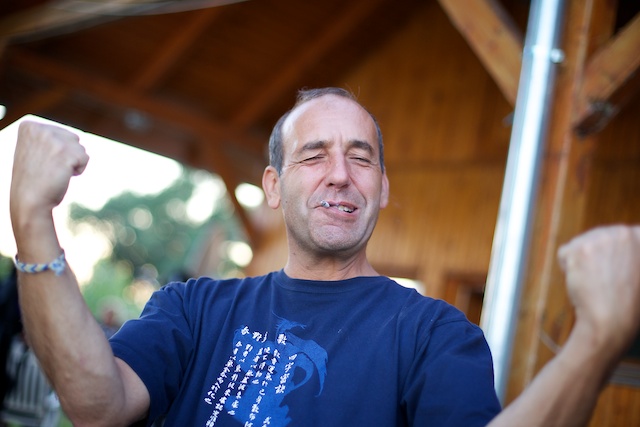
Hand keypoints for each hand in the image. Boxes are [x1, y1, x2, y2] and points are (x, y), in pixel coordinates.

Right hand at [10, 121, 88, 215]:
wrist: (29, 201)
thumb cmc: (34, 179)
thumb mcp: (35, 150)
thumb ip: (48, 138)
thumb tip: (75, 137)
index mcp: (29, 126)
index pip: (60, 133)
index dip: (56, 151)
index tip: (39, 161)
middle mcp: (40, 129)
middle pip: (73, 138)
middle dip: (67, 155)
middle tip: (49, 169)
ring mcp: (53, 139)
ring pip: (80, 148)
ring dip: (73, 163)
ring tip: (55, 172)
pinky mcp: (66, 153)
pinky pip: (85, 158)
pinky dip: (79, 170)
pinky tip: (62, 176)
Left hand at [558, 225, 639, 354]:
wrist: (611, 320)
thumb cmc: (629, 305)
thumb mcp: (639, 275)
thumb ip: (634, 257)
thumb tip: (622, 258)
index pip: (625, 236)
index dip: (615, 254)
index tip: (614, 271)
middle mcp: (623, 233)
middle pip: (600, 238)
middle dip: (599, 257)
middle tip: (605, 280)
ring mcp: (600, 238)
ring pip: (581, 245)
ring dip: (583, 262)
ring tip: (596, 282)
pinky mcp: (579, 248)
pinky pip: (565, 253)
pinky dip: (568, 268)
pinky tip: (582, 282)